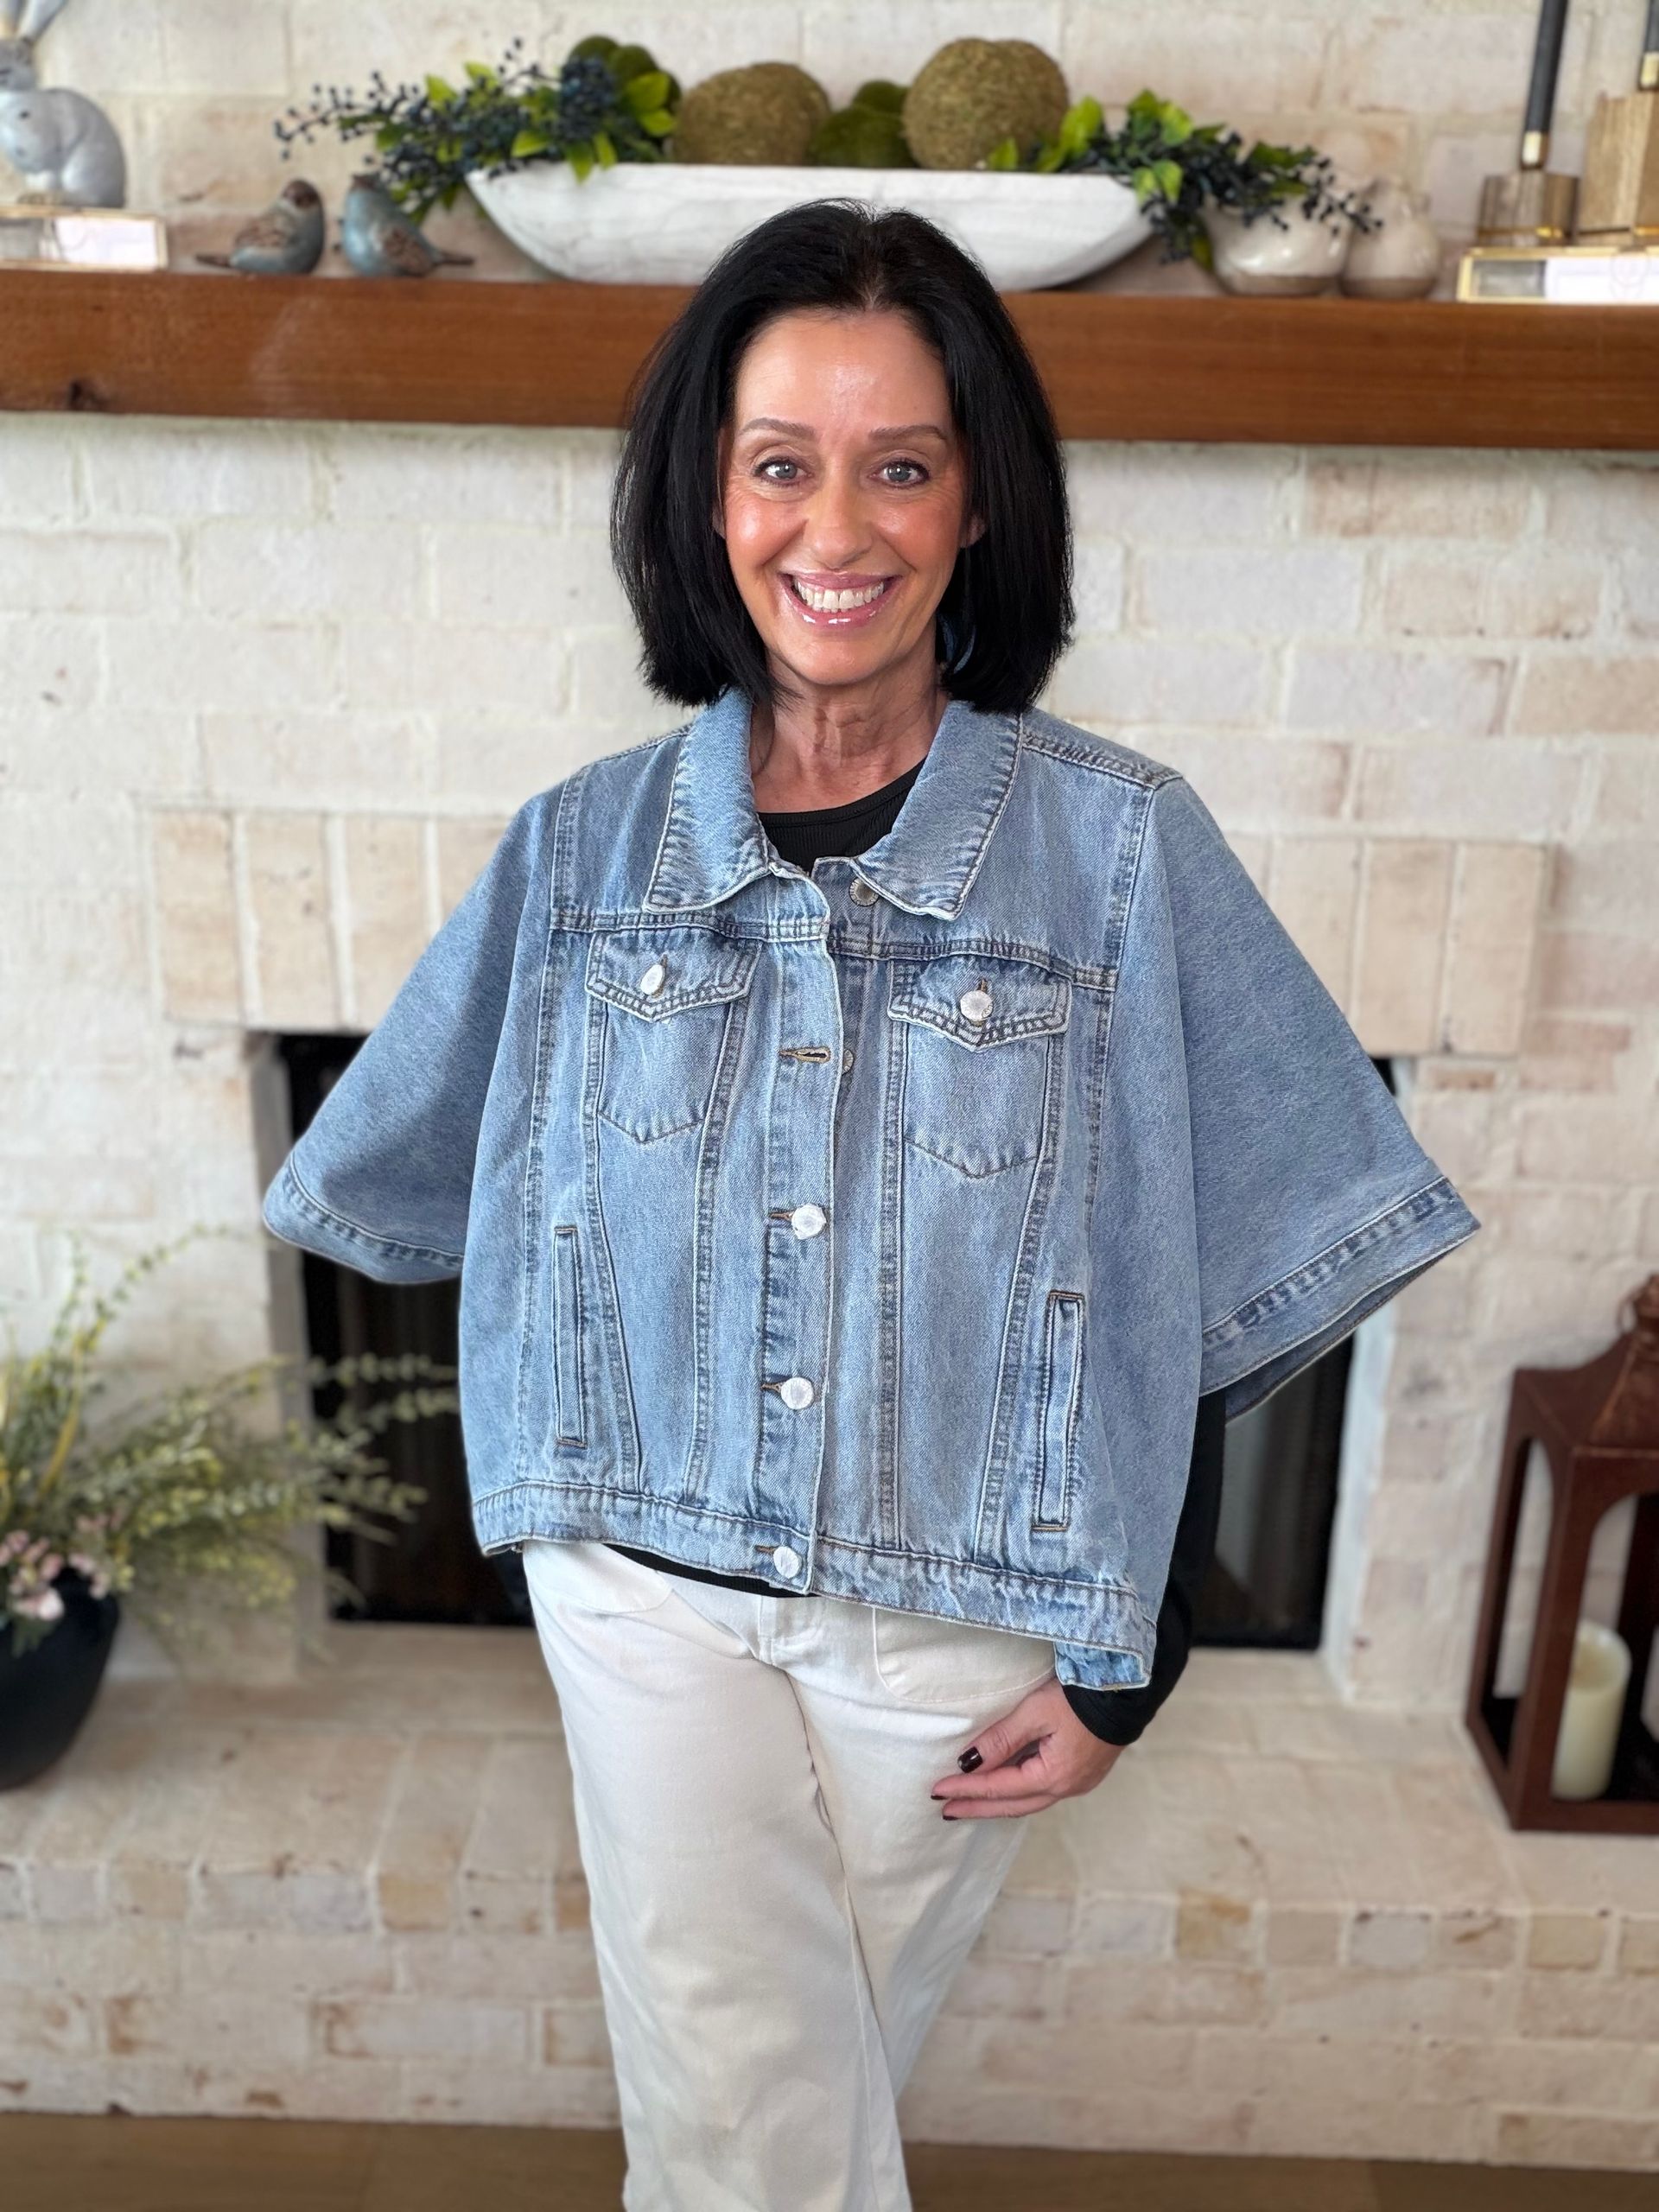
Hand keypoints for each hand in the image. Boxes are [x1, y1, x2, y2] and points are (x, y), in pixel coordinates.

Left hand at [929, 1674, 1125, 1818]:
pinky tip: (1006, 1789)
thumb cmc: (1081, 1698)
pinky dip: (1018, 1793)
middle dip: (978, 1807)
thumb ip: (1001, 1739)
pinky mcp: (1084, 1772)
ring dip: (998, 1802)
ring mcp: (1078, 1783)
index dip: (966, 1789)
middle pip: (1012, 1805)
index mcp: (1053, 1776)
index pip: (999, 1787)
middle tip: (946, 1809)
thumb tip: (967, 1762)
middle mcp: (1066, 1788)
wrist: (1127, 1691)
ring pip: (1028, 1800)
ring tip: (970, 1803)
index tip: (937, 1789)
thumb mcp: (1036, 1712)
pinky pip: (1042, 1790)